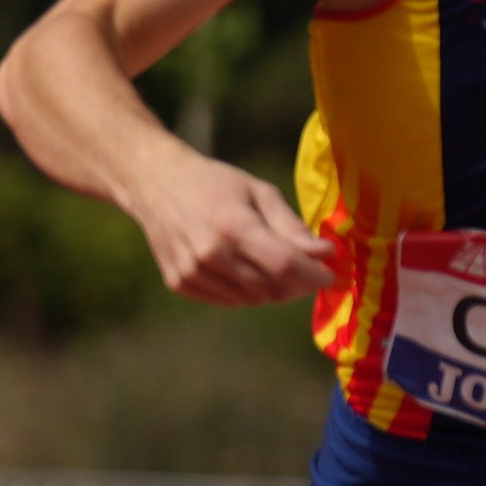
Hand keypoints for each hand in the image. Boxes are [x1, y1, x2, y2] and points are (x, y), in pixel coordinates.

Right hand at [127, 150, 334, 306]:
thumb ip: (292, 226)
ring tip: (269, 264)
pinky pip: (229, 301)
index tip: (330, 275)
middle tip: (303, 268)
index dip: (314, 275)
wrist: (155, 186)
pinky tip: (240, 268)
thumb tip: (325, 253)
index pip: (285, 265)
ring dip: (271, 288)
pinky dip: (244, 290)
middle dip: (297, 284)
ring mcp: (191, 272)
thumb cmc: (214, 184)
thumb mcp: (259, 193)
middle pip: (271, 288)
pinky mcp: (179, 283)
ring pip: (252, 299)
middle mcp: (209, 254)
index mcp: (233, 226)